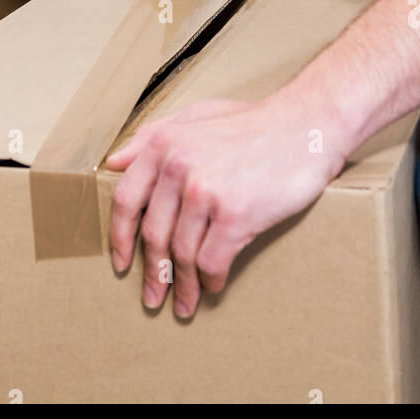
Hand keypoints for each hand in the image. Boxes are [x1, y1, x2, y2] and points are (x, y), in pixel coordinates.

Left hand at [104, 89, 345, 317]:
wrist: (306, 126)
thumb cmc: (254, 124)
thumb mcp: (197, 115)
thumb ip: (154, 135)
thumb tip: (113, 163)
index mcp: (164, 143)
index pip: (126, 200)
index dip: (120, 237)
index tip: (122, 263)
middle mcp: (178, 165)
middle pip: (153, 235)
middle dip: (152, 273)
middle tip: (153, 297)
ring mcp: (205, 190)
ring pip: (182, 255)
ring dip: (183, 286)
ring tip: (185, 303)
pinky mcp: (235, 214)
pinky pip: (212, 262)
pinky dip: (211, 280)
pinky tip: (214, 285)